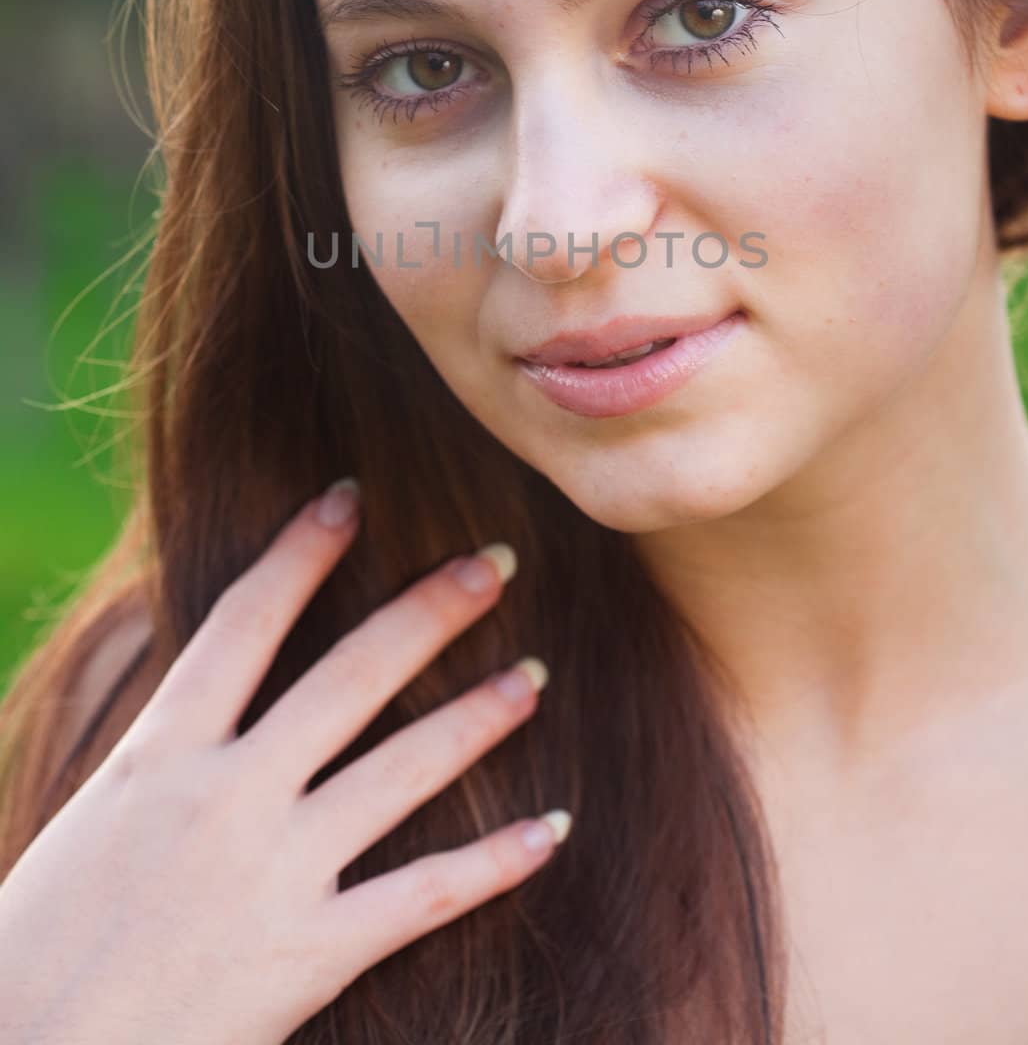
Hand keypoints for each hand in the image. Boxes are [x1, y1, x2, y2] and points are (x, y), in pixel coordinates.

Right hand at [0, 479, 568, 1044]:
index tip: (349, 498)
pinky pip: (423, 894)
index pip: (244, 621)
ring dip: (479, 716)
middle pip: (352, 675)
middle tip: (496, 563)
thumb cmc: (43, 944)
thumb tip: (226, 700)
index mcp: (159, 752)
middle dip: (430, 610)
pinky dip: (495, 862)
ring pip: (404, 768)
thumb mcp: (97, 816)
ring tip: (535, 676)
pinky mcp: (308, 955)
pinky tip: (551, 832)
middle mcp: (227, 795)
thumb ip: (171, 755)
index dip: (301, 552)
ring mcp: (273, 872)